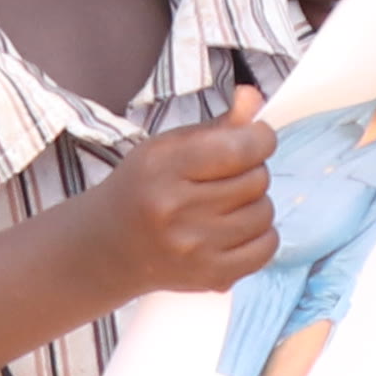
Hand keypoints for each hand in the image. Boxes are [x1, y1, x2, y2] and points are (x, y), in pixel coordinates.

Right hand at [86, 97, 286, 295]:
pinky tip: (236, 228)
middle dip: (252, 170)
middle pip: (257, 179)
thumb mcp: (167, 147)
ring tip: (228, 203)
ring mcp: (195, 248)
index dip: (260, 138)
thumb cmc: (142, 188)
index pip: (240, 148)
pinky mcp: (211, 276)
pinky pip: (267, 247)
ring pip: (265, 213)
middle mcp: (177, 210)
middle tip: (229, 175)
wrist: (108, 247)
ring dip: (255, 203)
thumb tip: (254, 99)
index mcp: (164, 168)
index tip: (256, 138)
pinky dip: (261, 234)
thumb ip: (216, 125)